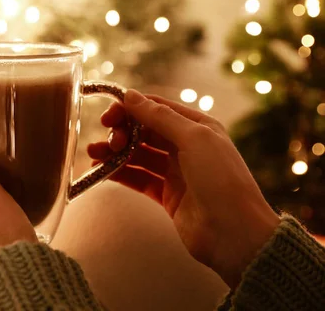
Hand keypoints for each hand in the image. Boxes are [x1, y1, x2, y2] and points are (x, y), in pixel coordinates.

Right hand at [88, 90, 279, 287]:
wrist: (234, 234)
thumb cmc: (221, 180)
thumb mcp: (193, 139)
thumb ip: (160, 117)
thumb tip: (131, 95)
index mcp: (197, 127)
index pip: (156, 109)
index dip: (130, 109)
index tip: (108, 116)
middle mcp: (185, 146)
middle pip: (144, 131)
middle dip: (122, 132)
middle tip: (108, 142)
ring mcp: (175, 171)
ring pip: (138, 155)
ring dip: (115, 153)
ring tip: (95, 156)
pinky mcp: (166, 194)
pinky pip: (137, 178)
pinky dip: (119, 173)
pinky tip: (101, 171)